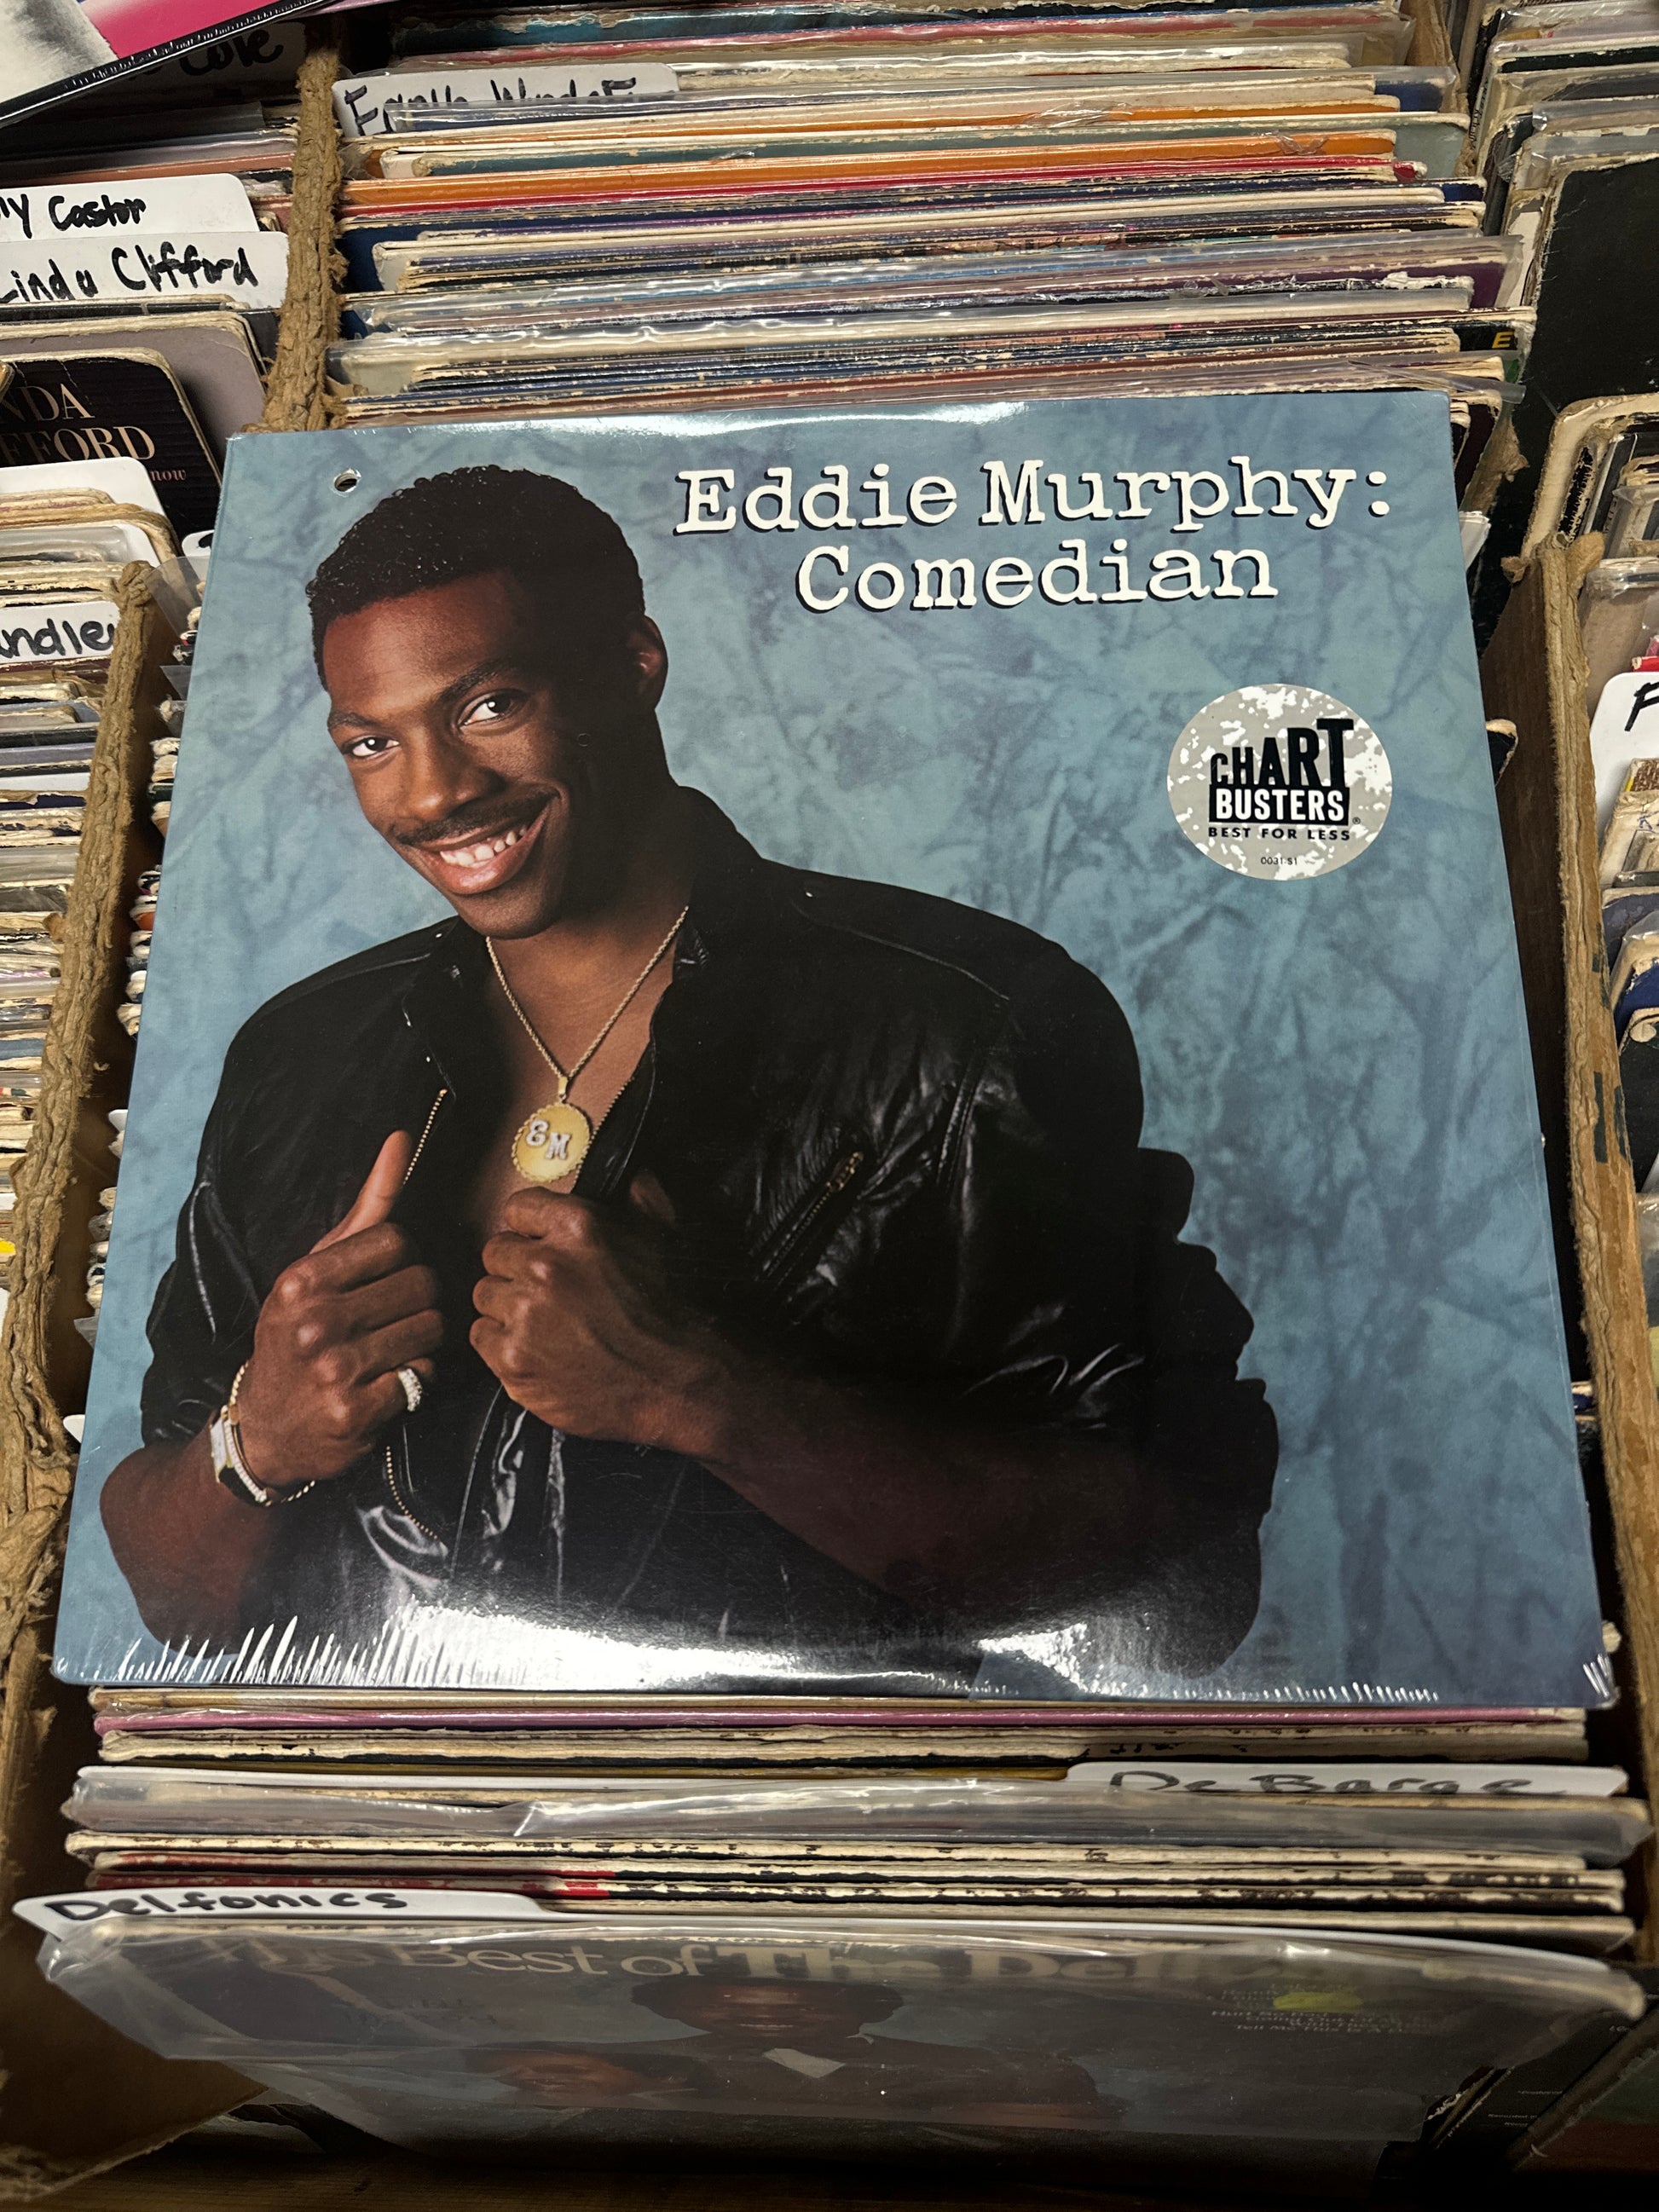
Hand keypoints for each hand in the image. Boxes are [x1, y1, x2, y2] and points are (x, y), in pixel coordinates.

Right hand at [235, 1131, 442, 1488]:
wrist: (265, 1429)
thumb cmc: (296, 1336)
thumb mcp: (315, 1270)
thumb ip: (366, 1208)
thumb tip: (401, 1139)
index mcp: (303, 1279)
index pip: (397, 1241)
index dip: (403, 1261)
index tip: (385, 1281)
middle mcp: (315, 1320)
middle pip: (422, 1284)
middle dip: (419, 1301)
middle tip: (393, 1319)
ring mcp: (335, 1368)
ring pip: (431, 1329)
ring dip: (422, 1341)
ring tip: (392, 1349)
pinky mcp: (356, 1410)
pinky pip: (424, 1375)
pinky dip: (417, 1379)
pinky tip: (390, 1382)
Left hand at [470, 1173, 732, 1455]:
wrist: (673, 1382)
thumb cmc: (666, 1312)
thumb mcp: (659, 1235)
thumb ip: (636, 1194)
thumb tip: (628, 1169)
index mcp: (577, 1227)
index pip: (517, 1209)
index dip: (530, 1229)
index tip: (538, 1243)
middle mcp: (545, 1267)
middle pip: (496, 1253)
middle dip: (518, 1269)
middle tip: (548, 1290)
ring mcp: (525, 1315)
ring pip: (486, 1295)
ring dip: (508, 1307)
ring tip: (545, 1322)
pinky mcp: (512, 1358)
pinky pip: (482, 1337)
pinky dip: (503, 1343)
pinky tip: (537, 1347)